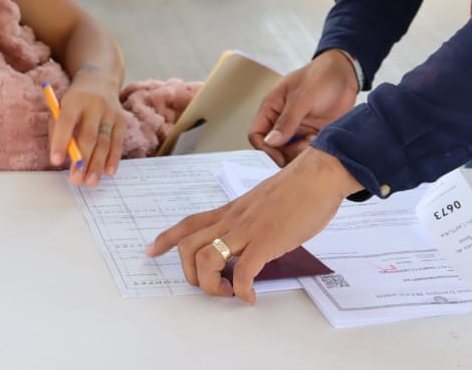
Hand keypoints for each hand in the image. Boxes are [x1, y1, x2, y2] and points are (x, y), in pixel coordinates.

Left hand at [53, 66, 124, 186]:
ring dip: (97, 164)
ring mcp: (111, 112)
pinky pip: (118, 142)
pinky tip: (108, 172)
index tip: (55, 161)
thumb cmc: (74, 103)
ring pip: (105, 142)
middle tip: (76, 180)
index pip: (66, 121)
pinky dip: (113, 159)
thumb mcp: (61, 109)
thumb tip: (63, 158)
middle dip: (82, 160)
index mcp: (74, 99)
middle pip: (89, 135)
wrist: (99, 81)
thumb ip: (58, 131)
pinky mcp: (122, 120)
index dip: (60, 141)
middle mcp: (95, 104)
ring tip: (90, 182)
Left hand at [145, 147, 361, 304]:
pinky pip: (244, 271)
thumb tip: (250, 241)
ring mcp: (248, 229)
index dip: (166, 239)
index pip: (189, 223)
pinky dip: (243, 290)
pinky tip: (251, 296)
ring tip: (229, 291)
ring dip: (211, 284)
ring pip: (207, 258)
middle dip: (190, 274)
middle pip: (188, 246)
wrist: (319, 175)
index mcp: (231, 211)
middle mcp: (233, 219)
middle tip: (210, 286)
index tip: (152, 251)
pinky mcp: (267, 240)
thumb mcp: (264, 203)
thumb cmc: (298, 189)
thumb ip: (251, 220)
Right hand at [247, 51, 359, 166]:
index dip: (264, 149)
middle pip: (273, 149)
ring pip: (289, 153)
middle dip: (285, 154)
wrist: (347, 75)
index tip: (278, 156)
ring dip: (300, 153)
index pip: (256, 135)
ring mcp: (297, 129)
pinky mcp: (312, 134)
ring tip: (313, 139)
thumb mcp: (303, 97)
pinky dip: (311, 151)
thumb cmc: (322, 76)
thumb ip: (287, 121)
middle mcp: (282, 121)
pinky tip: (319, 139)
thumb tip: (270, 141)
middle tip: (301, 148)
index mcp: (272, 108)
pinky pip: (306, 152)